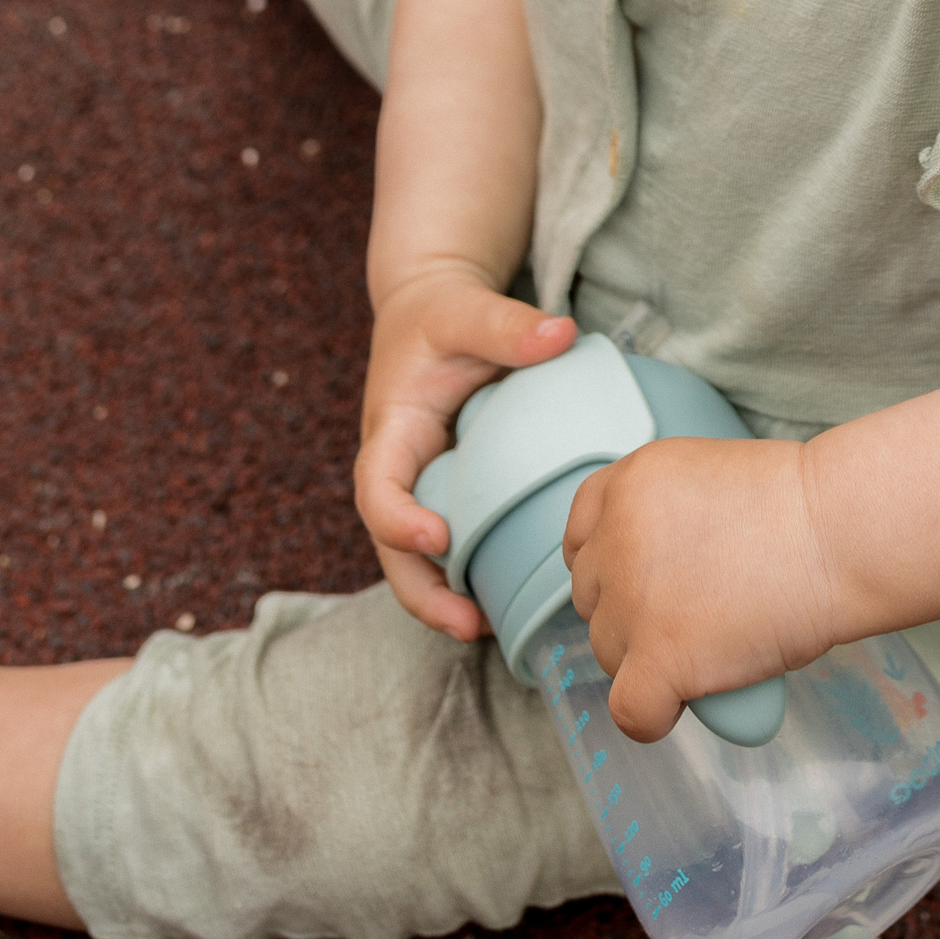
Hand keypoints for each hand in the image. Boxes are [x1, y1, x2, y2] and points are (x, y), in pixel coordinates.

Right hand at [355, 272, 574, 640]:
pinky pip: (449, 544)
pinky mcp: (446, 492)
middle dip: (421, 592)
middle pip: (389, 546)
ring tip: (487, 629)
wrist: (429, 309)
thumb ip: (507, 325)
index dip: (399, 521)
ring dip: (442, 597)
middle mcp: (397, 468)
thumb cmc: (441, 312)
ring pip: (415, 558)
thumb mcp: (466, 310)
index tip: (439, 538)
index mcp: (391, 428)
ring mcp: (419, 485)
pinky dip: (466, 576)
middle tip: (467, 623)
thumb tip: (562, 334)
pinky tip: (506, 598)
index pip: (377, 487)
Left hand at [563, 436, 839, 741]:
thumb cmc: (799, 506)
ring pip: (608, 653)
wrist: (838, 531)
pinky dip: (653, 715)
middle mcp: (616, 538)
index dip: (606, 568)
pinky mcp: (659, 657)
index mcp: (627, 484)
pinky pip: (631, 710)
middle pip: (592, 598)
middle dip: (630, 614)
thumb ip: (663, 517)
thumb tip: (656, 569)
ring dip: (645, 661)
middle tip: (685, 619)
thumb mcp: (705, 481)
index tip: (633, 585)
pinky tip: (680, 705)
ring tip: (703, 653)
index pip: (581, 537)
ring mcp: (634, 601)